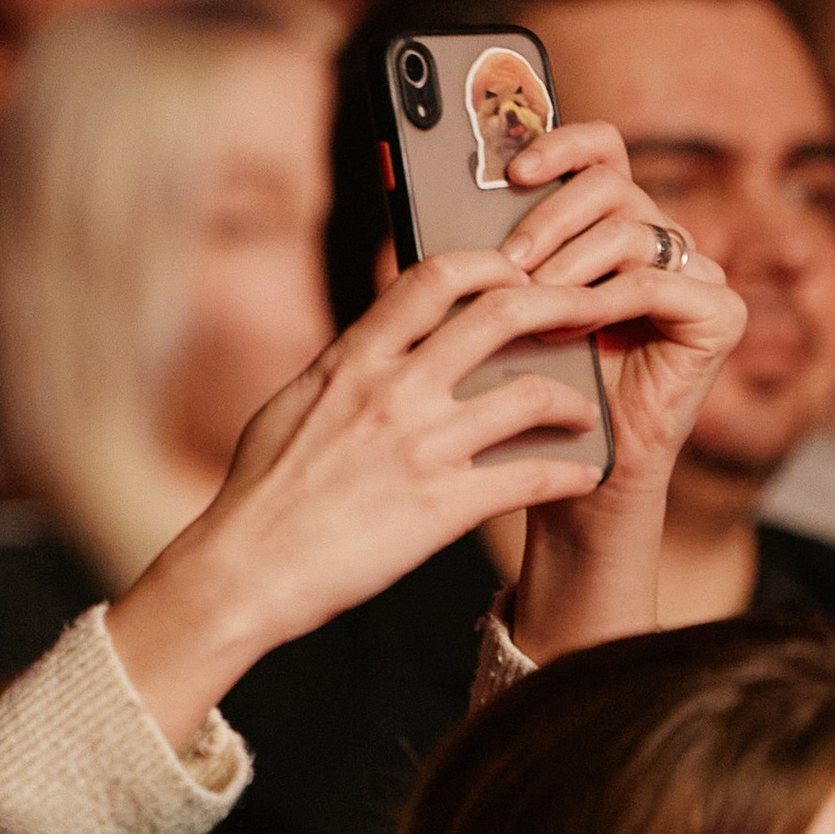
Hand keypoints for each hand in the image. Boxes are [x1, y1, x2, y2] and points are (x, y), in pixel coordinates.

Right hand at [107, 241, 684, 745]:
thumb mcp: (293, 405)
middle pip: (501, 314)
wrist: (244, 569)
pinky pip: (530, 478)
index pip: (435, 277)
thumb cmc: (259, 492)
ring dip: (575, 399)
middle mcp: (393, 391)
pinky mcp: (442, 508)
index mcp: (353, 359)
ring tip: (585, 411)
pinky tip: (584, 475)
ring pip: (532, 394)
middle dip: (562, 302)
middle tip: (590, 311)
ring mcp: (421, 448)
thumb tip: (370, 344)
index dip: (491, 264)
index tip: (519, 273)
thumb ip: (342, 369)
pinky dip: (568, 474)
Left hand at [490, 121, 745, 658]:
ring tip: (535, 301)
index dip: (559, 143)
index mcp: (605, 221)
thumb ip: (481, 247)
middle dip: (553, 216)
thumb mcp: (490, 301)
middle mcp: (656, 237)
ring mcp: (695, 271)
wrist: (551, 465)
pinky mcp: (719, 312)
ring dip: (572, 264)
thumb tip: (427, 192)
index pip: (598, 149)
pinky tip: (575, 324)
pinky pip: (657, 282)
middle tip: (513, 259)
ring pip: (631, 230)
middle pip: (612, 182)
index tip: (509, 166)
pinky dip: (608, 301)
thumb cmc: (512, 382)